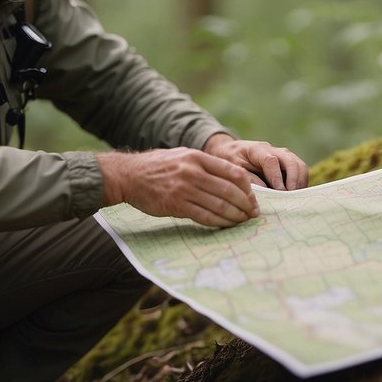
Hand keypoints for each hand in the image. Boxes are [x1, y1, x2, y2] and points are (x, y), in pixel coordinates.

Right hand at [98, 147, 258, 227]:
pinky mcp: (175, 205)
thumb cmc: (157, 167)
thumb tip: (230, 179)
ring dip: (235, 216)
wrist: (128, 175)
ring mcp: (184, 188)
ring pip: (219, 205)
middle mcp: (193, 171)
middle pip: (229, 190)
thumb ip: (204, 165)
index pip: (233, 172)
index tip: (253, 198)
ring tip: (243, 221)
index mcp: (197, 157)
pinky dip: (219, 222)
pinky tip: (226, 225)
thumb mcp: (182, 155)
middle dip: (245, 204)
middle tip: (253, 214)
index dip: (248, 188)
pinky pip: (204, 216)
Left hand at [202, 133, 308, 190]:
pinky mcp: (287, 163)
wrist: (232, 149)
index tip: (280, 191)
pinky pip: (300, 171)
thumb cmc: (230, 159)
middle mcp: (273, 150)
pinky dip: (300, 183)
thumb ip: (248, 179)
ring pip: (299, 165)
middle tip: (291, 197)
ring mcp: (283, 156)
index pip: (271, 160)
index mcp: (257, 150)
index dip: (276, 176)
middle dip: (294, 180)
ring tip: (294, 198)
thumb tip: (266, 192)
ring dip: (300, 182)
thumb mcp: (233, 168)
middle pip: (291, 161)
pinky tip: (294, 196)